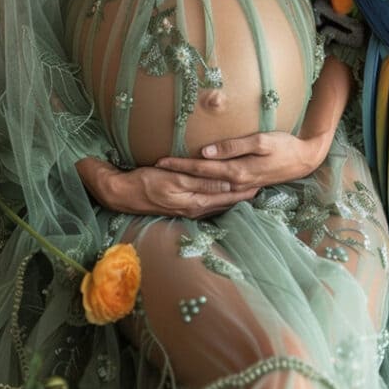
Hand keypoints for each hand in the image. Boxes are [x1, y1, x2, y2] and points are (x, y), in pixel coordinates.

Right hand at [76, 156, 258, 218]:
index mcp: (196, 201)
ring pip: (219, 203)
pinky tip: (226, 195)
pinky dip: (221, 199)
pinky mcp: (184, 206)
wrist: (124, 194)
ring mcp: (190, 209)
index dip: (244, 187)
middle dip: (244, 194)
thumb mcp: (175, 179)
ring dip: (235, 197)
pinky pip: (209, 203)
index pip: (227, 194)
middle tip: (263, 183)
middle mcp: (196, 208)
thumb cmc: (148, 182)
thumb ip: (201, 181)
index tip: (261, 179)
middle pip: (226, 201)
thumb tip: (227, 182)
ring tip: (251, 189)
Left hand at [155, 130, 330, 193]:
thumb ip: (233, 147)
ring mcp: (241, 187)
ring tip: (167, 181)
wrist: (305, 159)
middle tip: (153, 172)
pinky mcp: (245, 186)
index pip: (201, 169)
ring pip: (207, 188)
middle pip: (200, 180)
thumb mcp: (261, 141)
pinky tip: (194, 190)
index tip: (160, 161)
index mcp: (237, 172)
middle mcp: (236, 184)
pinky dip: (203, 190)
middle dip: (177, 176)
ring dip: (188, 185)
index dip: (180, 165)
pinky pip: (218, 191)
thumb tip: (206, 152)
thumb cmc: (284, 145)